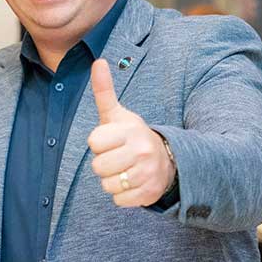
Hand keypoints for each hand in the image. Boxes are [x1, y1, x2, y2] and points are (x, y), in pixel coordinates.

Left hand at [87, 58, 173, 206]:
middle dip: (104, 164)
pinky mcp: (148, 193)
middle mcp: (141, 151)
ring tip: (125, 170)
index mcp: (131, 130)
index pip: (93, 142)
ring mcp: (146, 173)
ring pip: (107, 185)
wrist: (167, 161)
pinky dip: (122, 195)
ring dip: (112, 180)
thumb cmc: (132, 137)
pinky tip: (133, 183)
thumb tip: (97, 62)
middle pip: (98, 166)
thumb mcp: (118, 115)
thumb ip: (104, 91)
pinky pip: (118, 200)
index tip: (112, 141)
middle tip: (119, 157)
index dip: (99, 143)